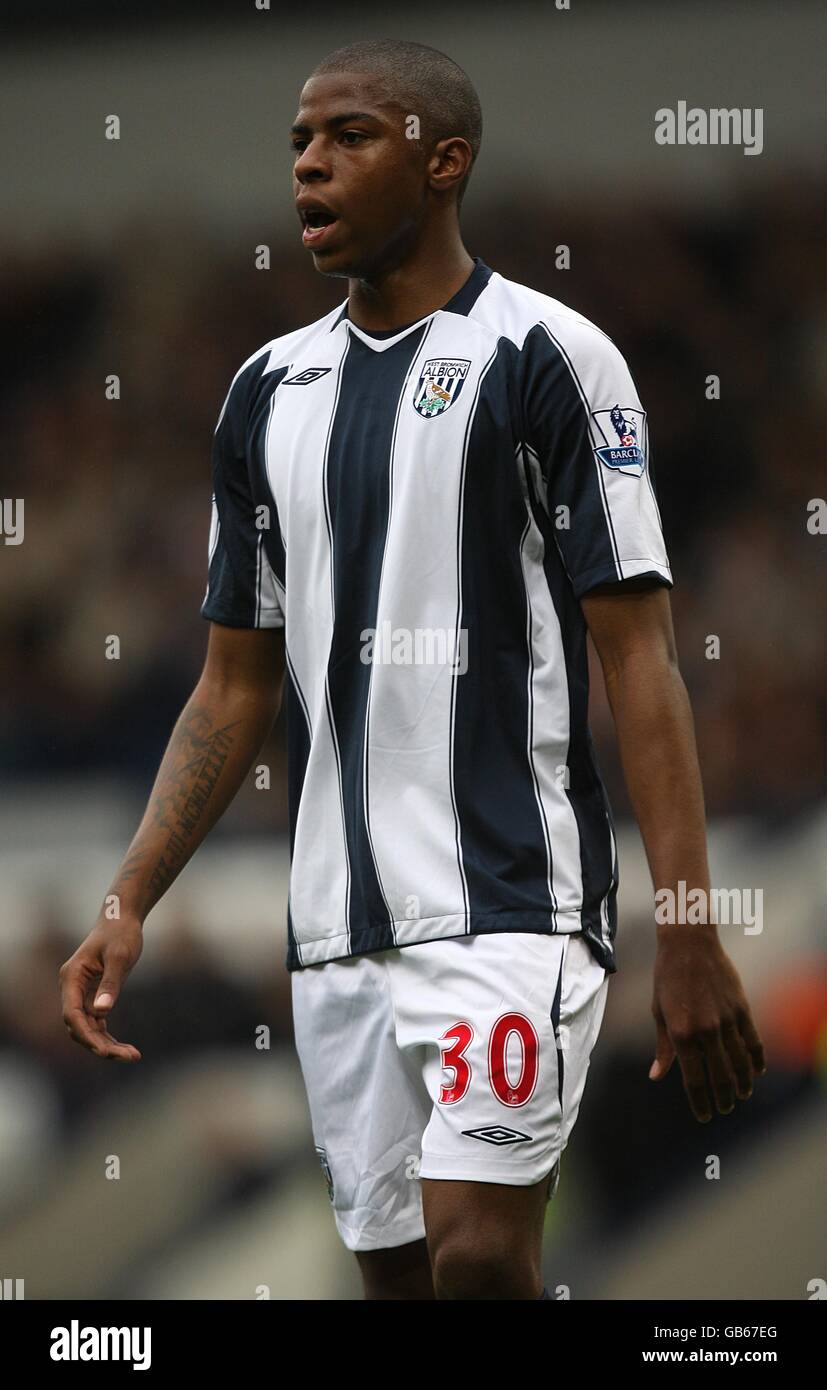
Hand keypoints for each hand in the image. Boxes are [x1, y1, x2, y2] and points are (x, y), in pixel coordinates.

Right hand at [59, 916, 143, 1060]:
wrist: (122, 919)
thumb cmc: (121, 933)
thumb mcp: (120, 957)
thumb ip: (110, 983)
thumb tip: (101, 1012)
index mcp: (72, 977)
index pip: (71, 1014)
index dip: (86, 1035)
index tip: (104, 1051)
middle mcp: (72, 988)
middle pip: (79, 1026)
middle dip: (100, 1045)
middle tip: (129, 1056)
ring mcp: (81, 993)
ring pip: (88, 1028)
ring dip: (106, 1044)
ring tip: (132, 1055)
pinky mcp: (92, 996)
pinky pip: (96, 1022)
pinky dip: (108, 1035)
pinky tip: (126, 1048)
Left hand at [650, 926, 765, 1121]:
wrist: (688, 944)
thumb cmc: (667, 977)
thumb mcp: (659, 1012)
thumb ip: (663, 1048)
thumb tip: (656, 1077)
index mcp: (681, 1033)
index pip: (694, 1080)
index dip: (700, 1102)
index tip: (704, 1116)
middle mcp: (705, 1030)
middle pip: (720, 1077)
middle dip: (723, 1098)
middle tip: (724, 1109)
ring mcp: (726, 1020)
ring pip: (740, 1063)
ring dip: (743, 1084)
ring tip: (742, 1095)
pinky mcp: (742, 1008)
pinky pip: (754, 1041)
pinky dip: (757, 1060)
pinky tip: (757, 1072)